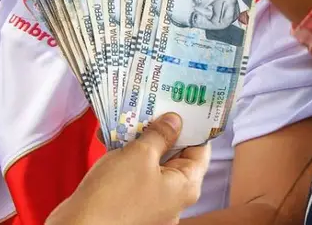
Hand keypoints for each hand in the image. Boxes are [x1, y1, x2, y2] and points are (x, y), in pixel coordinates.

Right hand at [47, 114, 210, 224]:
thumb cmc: (114, 194)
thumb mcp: (140, 155)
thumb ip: (160, 134)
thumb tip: (175, 120)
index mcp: (186, 187)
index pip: (200, 150)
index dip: (193, 126)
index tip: (184, 104)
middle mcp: (173, 198)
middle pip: (175, 156)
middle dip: (163, 130)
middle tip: (154, 105)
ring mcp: (151, 204)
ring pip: (151, 165)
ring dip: (140, 142)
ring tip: (129, 116)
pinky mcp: (129, 206)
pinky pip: (134, 176)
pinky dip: (126, 158)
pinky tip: (110, 137)